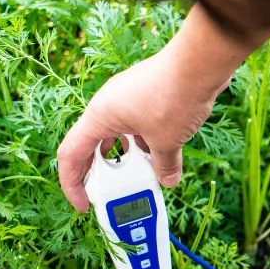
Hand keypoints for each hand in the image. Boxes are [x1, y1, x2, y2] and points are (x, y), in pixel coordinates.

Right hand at [57, 48, 226, 211]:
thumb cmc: (174, 97)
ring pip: (119, 137)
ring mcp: (127, 98)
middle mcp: (108, 105)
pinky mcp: (146, 95)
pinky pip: (137, 127)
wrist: (198, 63)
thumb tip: (168, 180)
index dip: (73, 183)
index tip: (85, 205)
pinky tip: (161, 157)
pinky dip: (144, 145)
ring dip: (127, 160)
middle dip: (102, 174)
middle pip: (94, 146)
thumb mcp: (167, 141)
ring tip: (141, 178)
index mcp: (99, 116)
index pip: (71, 154)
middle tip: (112, 194)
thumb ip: (164, 165)